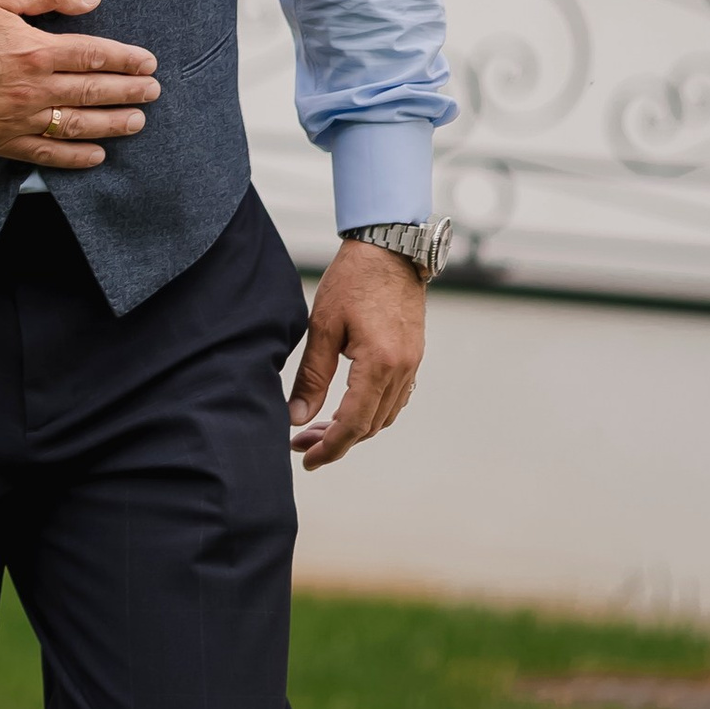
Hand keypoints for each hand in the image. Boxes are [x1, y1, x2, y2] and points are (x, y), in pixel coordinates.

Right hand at [0, 0, 158, 167]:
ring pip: (77, 125)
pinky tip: (98, 155)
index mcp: (35, 49)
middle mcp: (31, 88)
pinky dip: (75, 157)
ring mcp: (17, 119)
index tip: (147, 62)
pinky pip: (46, 155)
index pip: (94, 56)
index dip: (126, 60)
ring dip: (112, 124)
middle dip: (129, 92)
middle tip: (153, 92)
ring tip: (137, 121)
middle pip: (93, 92)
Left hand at [286, 238, 425, 468]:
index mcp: (379, 364)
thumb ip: (312, 376)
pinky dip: (370, 412)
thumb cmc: (352, 281)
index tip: (305, 459)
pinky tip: (345, 409)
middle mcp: (402, 370)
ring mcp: (412, 364)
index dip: (329, 448)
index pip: (353, 424)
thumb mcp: (322, 327)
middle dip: (335, 442)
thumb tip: (297, 418)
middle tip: (301, 445)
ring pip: (383, 416)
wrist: (390, 248)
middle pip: (370, 426)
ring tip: (317, 430)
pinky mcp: (412, 357)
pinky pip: (394, 399)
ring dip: (353, 430)